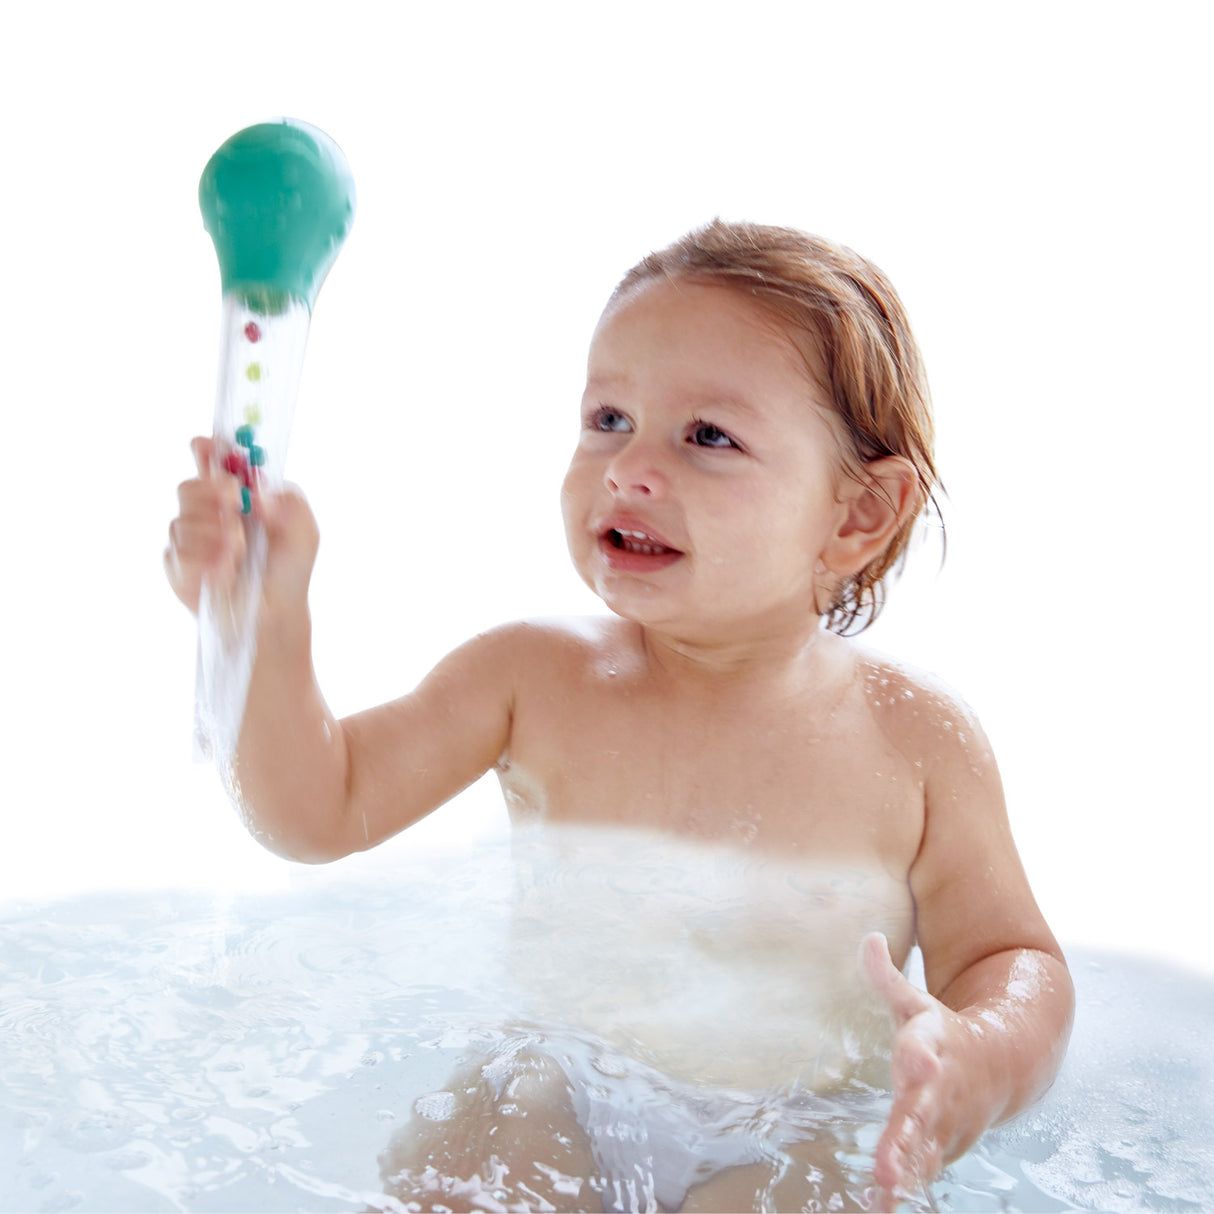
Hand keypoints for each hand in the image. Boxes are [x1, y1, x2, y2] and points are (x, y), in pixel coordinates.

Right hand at [164, 436, 318, 614]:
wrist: (276, 614)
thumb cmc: (289, 570)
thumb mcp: (304, 533)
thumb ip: (289, 503)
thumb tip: (257, 493)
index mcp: (237, 495)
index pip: (211, 461)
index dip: (206, 450)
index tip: (206, 445)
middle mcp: (208, 512)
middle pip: (188, 486)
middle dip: (211, 492)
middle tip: (235, 503)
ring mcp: (189, 540)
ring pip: (181, 522)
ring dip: (215, 536)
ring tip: (240, 553)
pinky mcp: (177, 567)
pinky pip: (178, 554)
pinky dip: (205, 561)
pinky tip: (225, 572)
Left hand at [860, 932, 982, 1209]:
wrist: (1002, 1065)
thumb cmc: (942, 1031)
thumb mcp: (914, 1001)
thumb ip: (885, 974)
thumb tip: (869, 938)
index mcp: (935, 1043)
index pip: (925, 1046)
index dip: (920, 1054)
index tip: (918, 1061)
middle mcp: (942, 1087)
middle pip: (922, 1110)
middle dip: (907, 1134)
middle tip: (888, 1159)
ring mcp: (946, 1121)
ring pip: (925, 1147)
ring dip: (906, 1168)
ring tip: (885, 1187)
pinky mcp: (942, 1146)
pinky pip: (922, 1168)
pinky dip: (906, 1184)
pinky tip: (881, 1205)